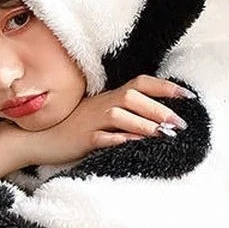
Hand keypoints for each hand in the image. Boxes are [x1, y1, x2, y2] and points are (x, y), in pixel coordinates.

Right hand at [25, 75, 194, 166]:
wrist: (41, 139)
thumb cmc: (74, 128)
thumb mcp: (101, 116)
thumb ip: (125, 113)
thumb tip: (158, 120)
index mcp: (110, 97)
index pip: (141, 84)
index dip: (164, 87)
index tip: (188, 97)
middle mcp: (103, 105)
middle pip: (133, 98)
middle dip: (159, 109)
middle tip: (180, 124)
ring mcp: (92, 121)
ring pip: (120, 116)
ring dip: (144, 124)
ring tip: (164, 135)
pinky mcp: (83, 139)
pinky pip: (102, 137)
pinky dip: (119, 139)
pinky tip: (134, 144)